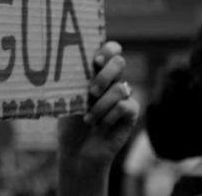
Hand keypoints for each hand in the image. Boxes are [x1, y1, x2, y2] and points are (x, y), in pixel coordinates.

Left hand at [57, 41, 138, 166]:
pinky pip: (124, 106)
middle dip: (105, 76)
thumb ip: (77, 81)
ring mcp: (124, 95)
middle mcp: (112, 80)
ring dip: (101, 106)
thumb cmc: (70, 123)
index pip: (110, 50)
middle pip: (119, 62)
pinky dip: (108, 117)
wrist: (77, 151)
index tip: (96, 61)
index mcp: (97, 72)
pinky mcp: (131, 112)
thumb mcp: (69, 99)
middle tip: (91, 92)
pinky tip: (99, 127)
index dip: (108, 50)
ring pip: (120, 88)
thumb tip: (74, 63)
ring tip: (88, 120)